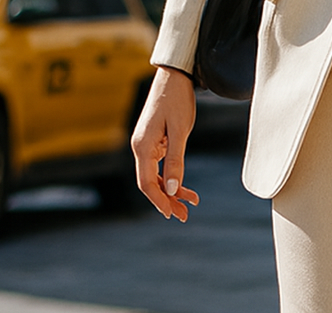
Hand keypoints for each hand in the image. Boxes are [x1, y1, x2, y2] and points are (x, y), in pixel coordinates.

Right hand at [131, 67, 199, 220]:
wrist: (174, 78)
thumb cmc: (176, 101)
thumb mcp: (179, 132)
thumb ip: (176, 162)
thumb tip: (173, 189)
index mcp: (142, 146)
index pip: (146, 182)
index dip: (159, 201)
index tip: (172, 215)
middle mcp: (140, 148)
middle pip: (150, 183)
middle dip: (167, 201)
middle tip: (185, 216)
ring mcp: (147, 146)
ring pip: (156, 177)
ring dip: (171, 193)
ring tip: (190, 206)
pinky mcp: (155, 143)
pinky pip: (161, 168)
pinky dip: (172, 179)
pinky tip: (186, 189)